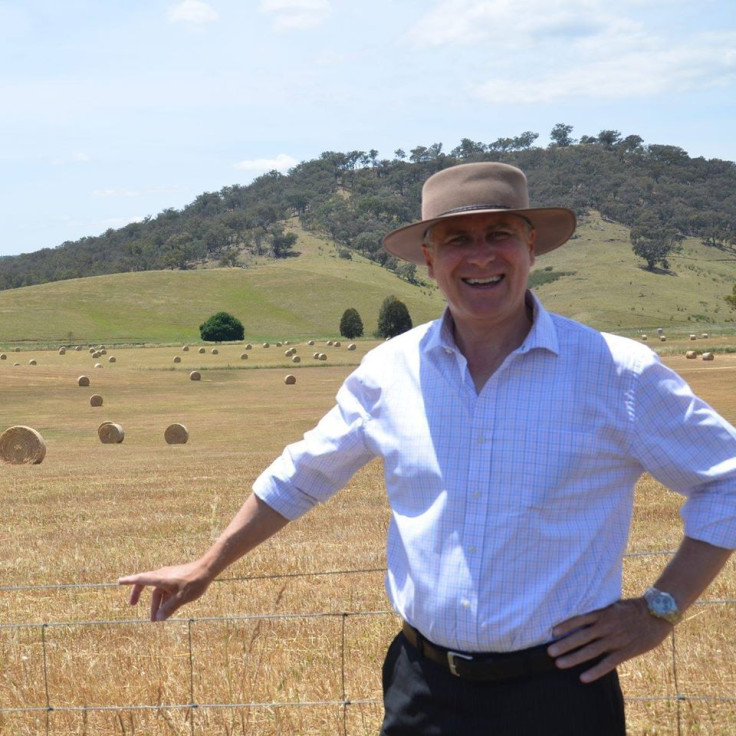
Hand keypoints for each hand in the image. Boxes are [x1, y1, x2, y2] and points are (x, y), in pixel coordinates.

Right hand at [118, 561, 212, 621]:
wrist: (208, 569)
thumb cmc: (194, 582)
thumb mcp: (181, 598)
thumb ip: (169, 609)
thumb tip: (158, 618)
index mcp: (161, 578)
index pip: (141, 579)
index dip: (129, 581)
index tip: (119, 581)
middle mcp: (162, 575)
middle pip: (146, 584)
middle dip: (138, 594)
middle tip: (132, 605)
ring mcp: (169, 576)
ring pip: (158, 590)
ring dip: (156, 603)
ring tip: (157, 619)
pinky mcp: (176, 578)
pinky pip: (166, 589)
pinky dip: (164, 599)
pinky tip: (168, 610)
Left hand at [547, 597, 673, 682]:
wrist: (657, 613)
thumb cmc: (634, 609)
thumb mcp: (614, 605)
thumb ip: (601, 613)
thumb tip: (585, 616)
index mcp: (603, 614)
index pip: (579, 620)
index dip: (565, 625)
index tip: (552, 632)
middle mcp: (606, 627)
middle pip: (581, 637)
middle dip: (564, 644)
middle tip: (549, 652)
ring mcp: (615, 640)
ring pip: (591, 650)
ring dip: (574, 658)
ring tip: (559, 663)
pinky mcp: (625, 651)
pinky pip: (608, 663)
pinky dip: (595, 671)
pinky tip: (584, 678)